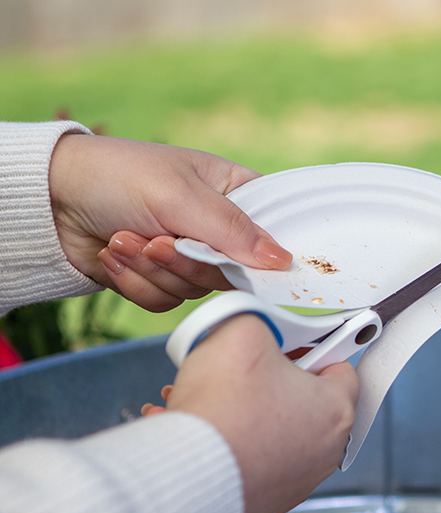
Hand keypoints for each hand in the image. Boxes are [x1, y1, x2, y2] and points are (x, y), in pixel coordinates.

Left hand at [49, 135, 291, 310]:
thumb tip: (282, 262)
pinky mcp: (161, 278)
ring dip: (153, 271)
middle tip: (155, 242)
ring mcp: (189, 256)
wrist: (52, 198)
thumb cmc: (120, 176)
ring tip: (122, 239)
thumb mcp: (181, 196)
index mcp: (233, 193)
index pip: (271, 231)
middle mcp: (217, 229)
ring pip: (196, 291)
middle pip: (230, 272)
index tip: (239, 262)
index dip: (262, 255)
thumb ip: (233, 232)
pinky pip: (166, 302)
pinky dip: (136, 284)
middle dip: (185, 262)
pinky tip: (114, 254)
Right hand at [157, 315, 358, 512]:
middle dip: (267, 378)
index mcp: (335, 410)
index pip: (340, 365)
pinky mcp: (263, 500)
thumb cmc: (223, 411)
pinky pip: (247, 456)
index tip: (286, 343)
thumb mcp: (242, 331)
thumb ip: (261, 318)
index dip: (311, 345)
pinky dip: (225, 440)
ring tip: (204, 398)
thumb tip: (256, 324)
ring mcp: (294, 481)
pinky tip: (194, 428)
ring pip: (269, 427)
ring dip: (238, 408)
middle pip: (302, 397)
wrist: (184, 480)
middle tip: (239, 369)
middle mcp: (323, 451)